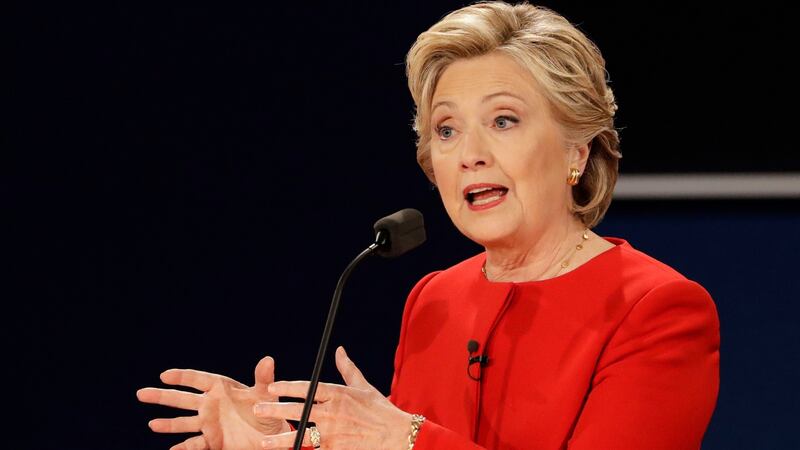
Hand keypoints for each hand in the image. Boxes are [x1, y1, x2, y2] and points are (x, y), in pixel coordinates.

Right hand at [137, 356, 290, 449]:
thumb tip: (268, 360)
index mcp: (222, 389)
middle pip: (182, 399)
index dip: (181, 377)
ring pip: (183, 422)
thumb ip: (264, 379)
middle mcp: (212, 405)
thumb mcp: (266, 395)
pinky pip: (194, 445)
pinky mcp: (212, 441)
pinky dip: (183, 448)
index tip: (164, 375)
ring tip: (152, 424)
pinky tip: (171, 449)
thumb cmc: (269, 412)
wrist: (271, 438)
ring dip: (168, 423)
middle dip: (162, 396)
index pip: (197, 379)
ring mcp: (210, 424)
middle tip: (141, 393)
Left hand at [254, 346, 411, 449]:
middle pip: (299, 410)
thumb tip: (338, 350)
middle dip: (275, 410)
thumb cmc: (380, 410)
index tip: (271, 387)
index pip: (308, 389)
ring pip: (301, 436)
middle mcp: (334, 413)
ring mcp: (334, 434)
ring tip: (263, 441)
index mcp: (339, 394)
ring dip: (281, 439)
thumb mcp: (364, 387)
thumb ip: (347, 369)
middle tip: (257, 409)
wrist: (397, 436)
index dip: (287, 388)